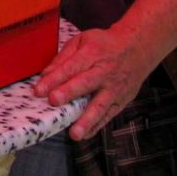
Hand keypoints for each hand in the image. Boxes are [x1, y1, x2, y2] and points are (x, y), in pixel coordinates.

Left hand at [33, 25, 156, 139]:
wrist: (137, 49)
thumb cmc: (105, 45)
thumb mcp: (83, 41)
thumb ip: (63, 58)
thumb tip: (45, 75)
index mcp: (93, 53)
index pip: (71, 67)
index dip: (54, 79)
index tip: (39, 90)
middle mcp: (105, 72)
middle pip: (85, 84)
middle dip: (69, 93)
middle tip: (54, 102)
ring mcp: (115, 88)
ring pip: (100, 105)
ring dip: (86, 120)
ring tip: (74, 133)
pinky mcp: (121, 100)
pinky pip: (108, 115)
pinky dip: (97, 126)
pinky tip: (85, 134)